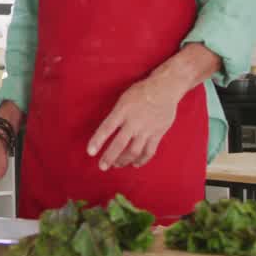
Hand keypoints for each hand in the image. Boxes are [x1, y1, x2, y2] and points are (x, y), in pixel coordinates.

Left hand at [88, 44, 218, 169]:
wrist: (165, 88)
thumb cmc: (141, 92)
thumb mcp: (124, 98)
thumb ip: (116, 114)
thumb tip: (106, 130)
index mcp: (122, 110)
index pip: (107, 128)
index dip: (97, 141)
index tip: (90, 152)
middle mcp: (133, 121)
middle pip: (119, 144)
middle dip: (109, 157)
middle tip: (102, 166)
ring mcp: (146, 129)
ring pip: (134, 151)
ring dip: (124, 160)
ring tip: (117, 165)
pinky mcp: (157, 134)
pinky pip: (149, 151)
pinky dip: (142, 160)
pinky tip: (135, 164)